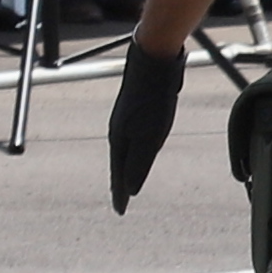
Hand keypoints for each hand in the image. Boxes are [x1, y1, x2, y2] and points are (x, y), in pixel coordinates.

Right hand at [105, 41, 182, 211]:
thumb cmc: (153, 99)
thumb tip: (131, 190)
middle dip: (120, 184)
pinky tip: (140, 148)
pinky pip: (134, 138)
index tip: (121, 211)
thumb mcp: (149, 137)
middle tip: (121, 200)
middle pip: (119, 164)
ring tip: (128, 179)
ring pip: (125, 150)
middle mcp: (119, 131)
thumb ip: (139, 164)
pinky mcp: (138, 110)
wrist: (153, 61)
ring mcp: (127, 119)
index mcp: (120, 140)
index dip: (120, 194)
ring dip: (126, 167)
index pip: (118, 175)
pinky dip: (134, 151)